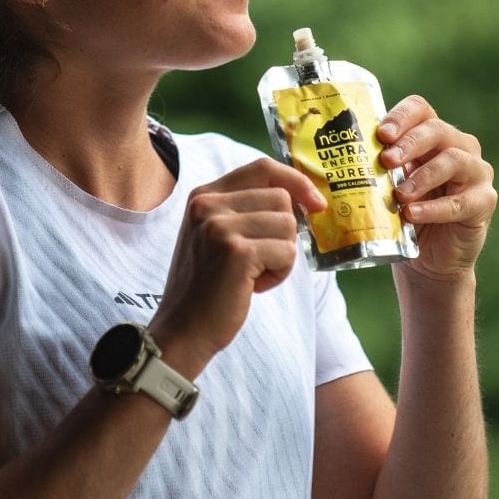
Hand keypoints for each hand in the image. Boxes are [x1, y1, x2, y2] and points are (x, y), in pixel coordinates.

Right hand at [150, 158, 324, 372]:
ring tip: (254, 275)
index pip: (263, 168)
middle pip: (281, 199)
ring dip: (282, 256)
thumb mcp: (217, 234)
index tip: (316, 202)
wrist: (183, 329)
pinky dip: (280, 273)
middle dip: (284, 233)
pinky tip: (254, 286)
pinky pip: (286, 252)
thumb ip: (246, 210)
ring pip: (287, 226)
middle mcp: (209, 204)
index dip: (295, 180)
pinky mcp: (237, 251)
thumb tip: (303, 198)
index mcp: (204, 195)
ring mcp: (221, 226)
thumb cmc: (208, 285)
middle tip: (260, 261)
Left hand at [378, 95, 496, 278]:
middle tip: (386, 160)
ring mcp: (476, 172)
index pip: (419, 109)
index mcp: (432, 134)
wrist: (429, 256)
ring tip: (399, 195)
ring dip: (422, 177)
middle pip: (437, 130)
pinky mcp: (485, 201)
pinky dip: (434, 209)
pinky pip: (461, 202)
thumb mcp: (388, 185)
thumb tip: (338, 159)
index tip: (382, 134)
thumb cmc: (405, 212)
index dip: (401, 117)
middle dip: (409, 143)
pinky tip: (412, 215)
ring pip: (454, 160)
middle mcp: (459, 146)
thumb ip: (375, 167)